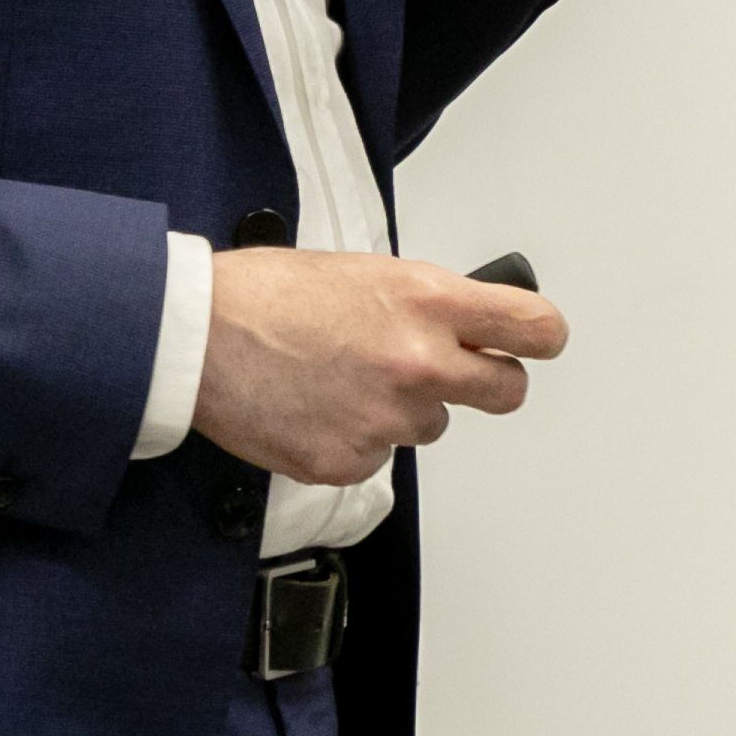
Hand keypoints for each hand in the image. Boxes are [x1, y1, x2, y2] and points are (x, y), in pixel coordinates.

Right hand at [193, 246, 570, 486]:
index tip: (535, 341)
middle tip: (455, 372)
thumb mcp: (365, 272)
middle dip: (488, 383)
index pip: (534, 328)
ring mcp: (387, 420)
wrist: (196, 337)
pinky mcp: (350, 463)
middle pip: (507, 392)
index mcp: (428, 302)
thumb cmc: (265, 294)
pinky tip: (317, 407)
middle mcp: (419, 363)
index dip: (539, 337)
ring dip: (405, 409)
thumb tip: (457, 325)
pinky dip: (354, 438)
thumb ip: (423, 303)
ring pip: (432, 426)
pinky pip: (376, 457)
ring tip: (346, 379)